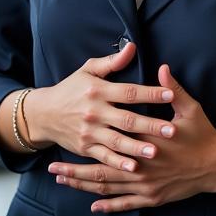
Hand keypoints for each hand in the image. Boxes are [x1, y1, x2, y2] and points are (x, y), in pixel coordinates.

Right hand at [24, 42, 176, 171]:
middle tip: (172, 131)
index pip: (128, 92)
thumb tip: (132, 47)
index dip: (149, 93)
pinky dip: (118, 163)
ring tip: (155, 152)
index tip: (169, 95)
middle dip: (150, 126)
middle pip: (127, 119)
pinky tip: (133, 167)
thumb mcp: (88, 70)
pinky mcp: (85, 147)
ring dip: (137, 148)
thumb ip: (112, 61)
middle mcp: (94, 112)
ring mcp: (89, 131)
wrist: (44, 113)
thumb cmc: (71, 89)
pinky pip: (104, 157)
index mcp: (98, 90)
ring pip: (117, 141)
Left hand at [47, 64, 215, 211]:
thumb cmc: (203, 135)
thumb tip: (162, 68)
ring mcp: (145, 184)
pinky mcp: (152, 198)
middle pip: (99, 169)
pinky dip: (108, 205)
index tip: (67, 133)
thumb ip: (172, 89)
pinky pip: (125, 203)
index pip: (109, 138)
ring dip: (84, 186)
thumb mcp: (189, 108)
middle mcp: (140, 164)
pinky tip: (93, 204)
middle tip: (52, 168)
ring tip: (64, 183)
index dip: (87, 137)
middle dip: (74, 170)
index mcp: (144, 139)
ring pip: (108, 187)